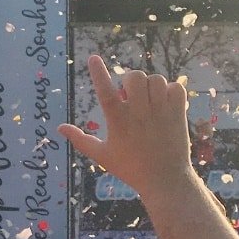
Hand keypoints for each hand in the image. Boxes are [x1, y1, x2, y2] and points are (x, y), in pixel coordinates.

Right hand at [58, 56, 189, 197]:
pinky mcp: (178, 113)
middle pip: (134, 76)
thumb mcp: (102, 155)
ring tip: (148, 100)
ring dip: (150, 85)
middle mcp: (139, 113)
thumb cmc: (130, 168)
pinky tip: (165, 102)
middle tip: (131, 96)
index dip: (98, 73)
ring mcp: (161, 112)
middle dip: (130, 80)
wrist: (165, 180)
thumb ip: (81, 139)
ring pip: (156, 79)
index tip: (93, 57)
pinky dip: (171, 90)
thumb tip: (59, 127)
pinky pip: (177, 87)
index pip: (105, 91)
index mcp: (118, 121)